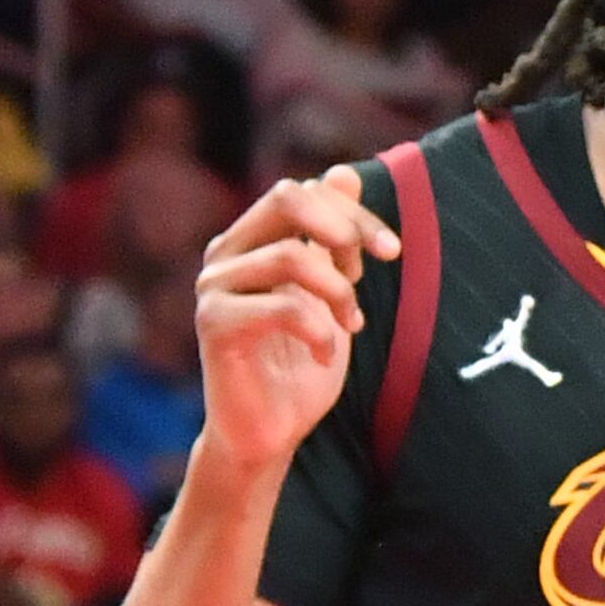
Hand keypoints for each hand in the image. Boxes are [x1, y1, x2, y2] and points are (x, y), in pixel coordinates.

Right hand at [194, 174, 394, 483]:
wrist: (270, 432)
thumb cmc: (299, 365)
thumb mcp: (331, 293)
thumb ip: (332, 236)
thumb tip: (342, 173)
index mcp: (250, 240)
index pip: (303, 193)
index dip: (353, 214)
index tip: (391, 253)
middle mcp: (225, 254)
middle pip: (287, 198)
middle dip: (344, 228)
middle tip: (375, 267)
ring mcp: (214, 287)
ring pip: (292, 255)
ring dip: (338, 292)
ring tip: (350, 325)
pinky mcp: (214, 324)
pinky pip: (282, 305)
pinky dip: (320, 330)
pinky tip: (325, 354)